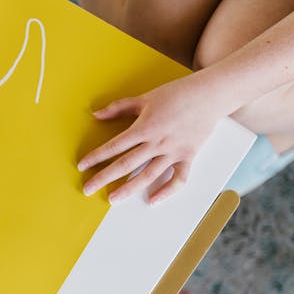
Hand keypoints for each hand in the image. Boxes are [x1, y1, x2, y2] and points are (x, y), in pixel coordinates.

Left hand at [78, 74, 227, 204]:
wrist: (210, 94)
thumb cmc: (177, 93)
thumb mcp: (145, 98)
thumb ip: (119, 108)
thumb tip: (96, 115)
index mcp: (144, 127)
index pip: (115, 146)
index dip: (97, 157)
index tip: (83, 166)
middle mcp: (157, 142)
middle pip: (126, 164)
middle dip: (104, 177)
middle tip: (88, 189)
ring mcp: (173, 152)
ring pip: (148, 175)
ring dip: (129, 188)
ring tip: (113, 199)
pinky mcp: (188, 157)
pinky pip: (178, 179)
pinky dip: (166, 192)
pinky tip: (152, 200)